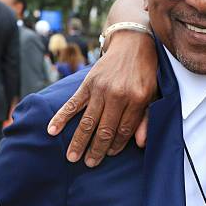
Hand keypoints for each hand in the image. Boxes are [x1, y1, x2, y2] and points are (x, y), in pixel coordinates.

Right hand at [47, 31, 157, 166]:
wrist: (133, 41)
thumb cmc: (145, 70)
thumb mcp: (153, 92)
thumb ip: (146, 117)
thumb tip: (141, 143)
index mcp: (137, 98)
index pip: (124, 130)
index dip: (117, 145)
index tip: (110, 155)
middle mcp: (118, 95)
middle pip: (105, 130)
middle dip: (96, 150)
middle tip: (89, 164)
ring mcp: (101, 89)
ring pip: (88, 122)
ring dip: (79, 141)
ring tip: (72, 157)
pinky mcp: (88, 83)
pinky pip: (73, 103)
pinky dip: (61, 117)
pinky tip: (52, 130)